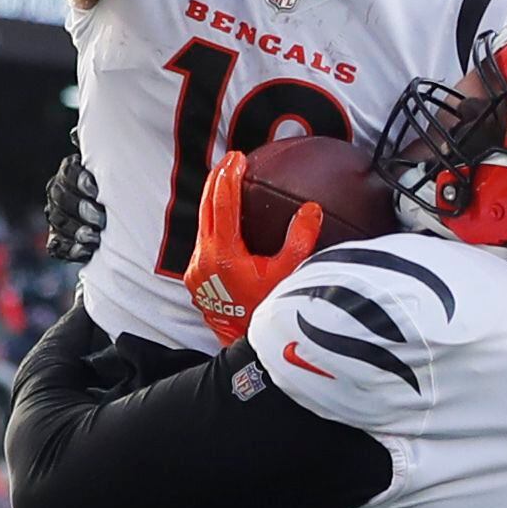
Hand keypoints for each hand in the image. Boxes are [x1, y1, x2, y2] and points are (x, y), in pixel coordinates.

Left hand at [185, 149, 322, 343]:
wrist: (246, 349)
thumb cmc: (269, 313)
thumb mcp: (289, 274)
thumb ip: (300, 240)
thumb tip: (311, 210)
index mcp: (224, 254)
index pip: (224, 204)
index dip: (229, 177)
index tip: (237, 158)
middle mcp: (204, 260)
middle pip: (206, 209)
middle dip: (217, 180)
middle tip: (229, 160)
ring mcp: (196, 271)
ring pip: (202, 226)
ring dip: (214, 204)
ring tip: (226, 184)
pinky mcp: (196, 281)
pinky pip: (203, 245)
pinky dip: (214, 228)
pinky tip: (227, 224)